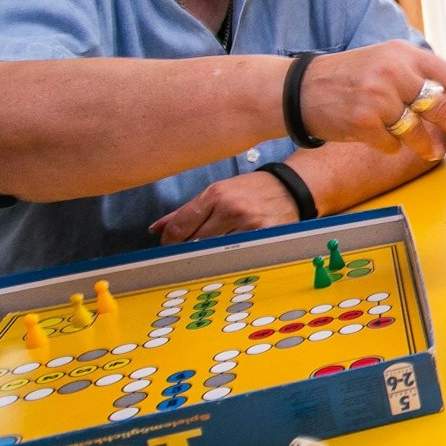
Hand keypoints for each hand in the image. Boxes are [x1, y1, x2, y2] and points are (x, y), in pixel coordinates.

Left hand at [151, 171, 295, 244]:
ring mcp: (248, 225)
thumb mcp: (217, 192)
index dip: (169, 241)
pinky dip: (229, 257)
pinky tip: (231, 253)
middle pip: (194, 242)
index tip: (169, 246)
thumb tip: (156, 228)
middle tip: (188, 252)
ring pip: (214, 252)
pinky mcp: (262, 238)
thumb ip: (186, 211)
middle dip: (187, 249)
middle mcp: (231, 209)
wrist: (289, 188)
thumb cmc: (252, 190)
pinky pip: (236, 255)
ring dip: (208, 255)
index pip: (180, 227)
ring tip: (212, 251)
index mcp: (216, 194)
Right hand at [301, 41, 445, 155]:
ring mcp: (377, 97)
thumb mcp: (385, 59)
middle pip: (442, 107)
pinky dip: (391, 147)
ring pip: (419, 132)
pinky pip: (392, 145)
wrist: (300, 89)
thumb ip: (419, 73)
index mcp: (404, 53)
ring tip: (432, 151)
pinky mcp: (362, 122)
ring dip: (429, 146)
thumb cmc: (351, 77)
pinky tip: (381, 140)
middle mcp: (392, 72)